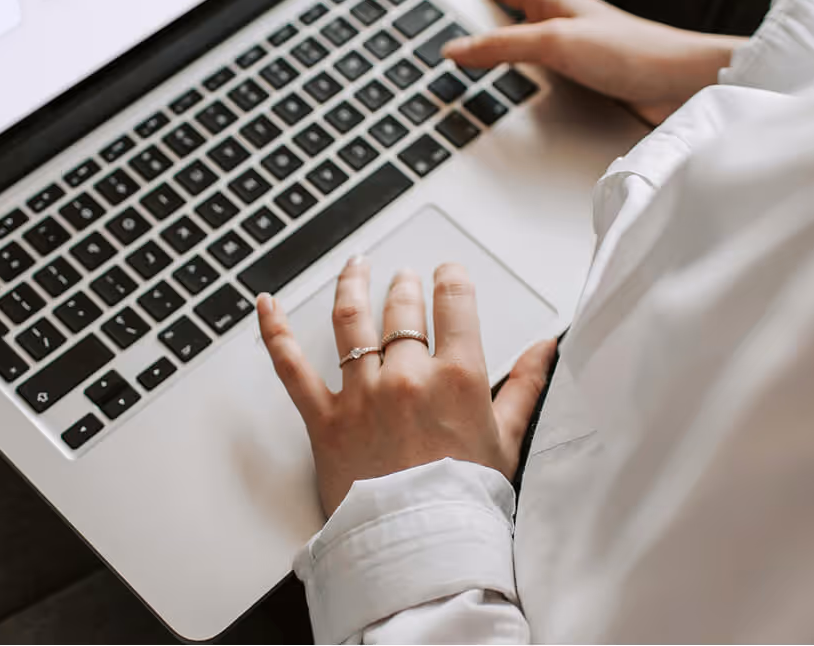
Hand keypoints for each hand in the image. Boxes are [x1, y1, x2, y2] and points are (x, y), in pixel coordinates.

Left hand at [256, 257, 557, 516]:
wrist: (420, 548)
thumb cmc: (465, 501)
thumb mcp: (507, 440)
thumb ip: (526, 385)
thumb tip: (546, 347)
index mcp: (456, 378)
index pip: (454, 303)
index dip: (451, 279)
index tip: (448, 273)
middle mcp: (406, 377)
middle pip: (402, 310)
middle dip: (405, 285)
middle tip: (406, 277)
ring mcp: (361, 395)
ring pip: (351, 320)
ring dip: (354, 285)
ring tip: (357, 266)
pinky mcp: (324, 419)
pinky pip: (291, 367)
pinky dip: (274, 332)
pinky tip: (266, 305)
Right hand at [443, 0, 743, 124]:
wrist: (679, 87)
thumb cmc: (631, 53)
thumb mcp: (554, 43)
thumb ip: (501, 46)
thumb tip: (454, 49)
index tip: (448, 4)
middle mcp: (559, 20)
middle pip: (507, 12)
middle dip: (481, 23)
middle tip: (451, 33)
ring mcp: (570, 50)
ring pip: (521, 44)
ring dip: (498, 51)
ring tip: (467, 60)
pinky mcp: (581, 80)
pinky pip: (538, 75)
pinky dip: (519, 80)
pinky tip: (511, 95)